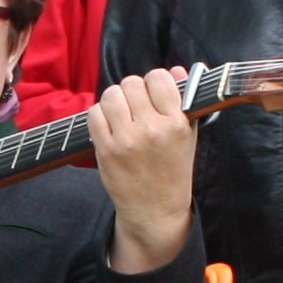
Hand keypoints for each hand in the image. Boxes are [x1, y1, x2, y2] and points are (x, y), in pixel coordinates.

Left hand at [90, 68, 198, 270]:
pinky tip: (110, 125)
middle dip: (133, 91)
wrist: (155, 211)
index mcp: (176, 124)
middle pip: (131, 84)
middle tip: (136, 106)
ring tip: (122, 113)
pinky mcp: (105, 150)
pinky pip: (94, 114)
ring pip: (111, 95)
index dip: (154, 81)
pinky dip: (100, 115)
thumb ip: (183, 102)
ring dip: (115, 100)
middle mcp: (151, 129)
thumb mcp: (188, 137)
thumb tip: (176, 71)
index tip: (154, 92)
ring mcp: (126, 140)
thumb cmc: (173, 171)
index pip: (158, 78)